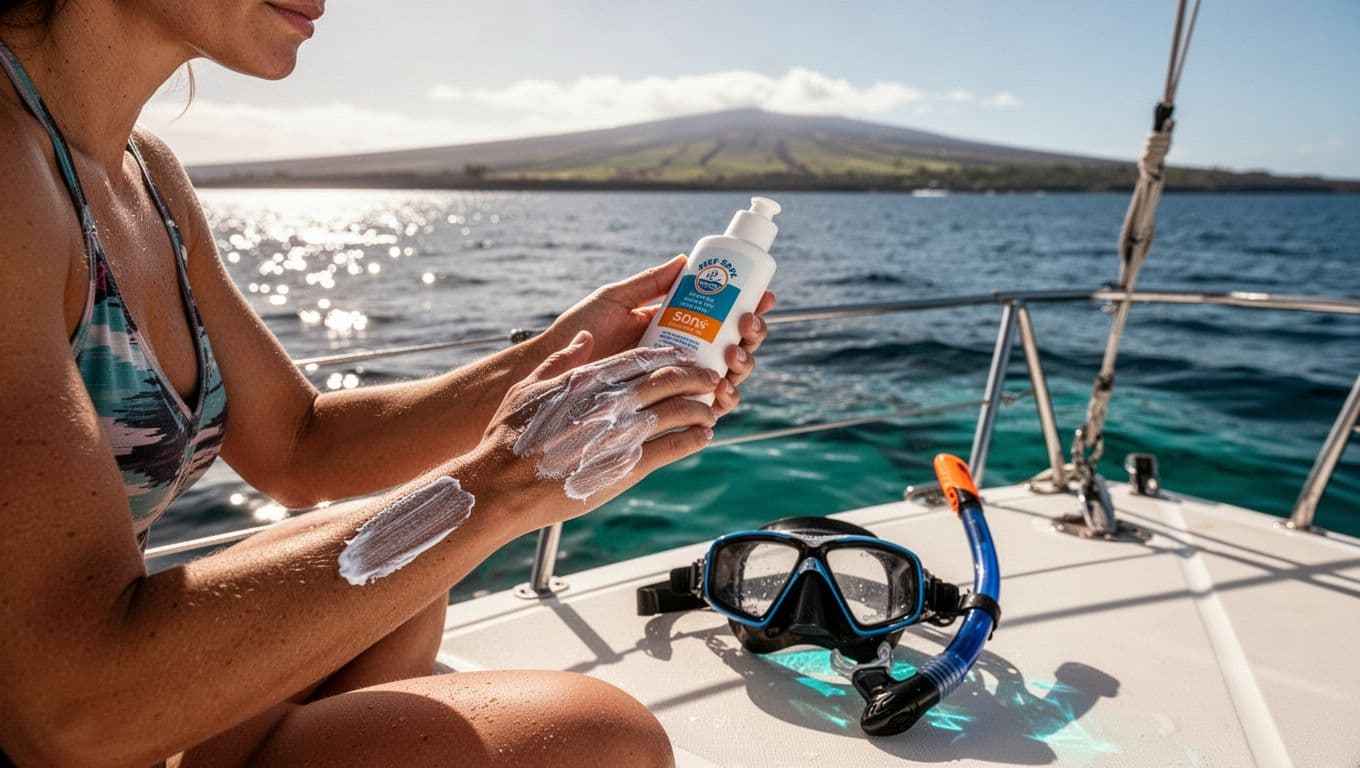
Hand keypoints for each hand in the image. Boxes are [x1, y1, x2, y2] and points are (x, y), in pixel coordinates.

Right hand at [461, 331, 718, 533]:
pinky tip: (702, 437)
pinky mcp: (626, 468)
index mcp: (588, 380)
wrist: (502, 486)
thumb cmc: (508, 438)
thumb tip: (584, 339)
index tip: (687, 356)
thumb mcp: (527, 388)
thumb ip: (559, 361)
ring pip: (678, 412)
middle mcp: (610, 402)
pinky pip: (672, 448)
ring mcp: (621, 434)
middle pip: (670, 380)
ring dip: (702, 408)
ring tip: (711, 409)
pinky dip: (692, 439)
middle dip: (698, 376)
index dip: (672, 355)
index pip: (643, 358)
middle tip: (712, 378)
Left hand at [546, 256, 775, 416]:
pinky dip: (723, 401)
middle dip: (752, 335)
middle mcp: (683, 355)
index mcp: (675, 326)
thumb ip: (648, 283)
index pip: (723, 316)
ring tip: (734, 357)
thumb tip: (685, 260)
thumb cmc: (578, 331)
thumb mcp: (615, 299)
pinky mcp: (668, 410)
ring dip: (744, 367)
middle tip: (747, 324)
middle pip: (735, 346)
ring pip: (728, 377)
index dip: (749, 306)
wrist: (552, 368)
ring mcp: (678, 383)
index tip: (763, 295)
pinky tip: (723, 391)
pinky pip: (706, 409)